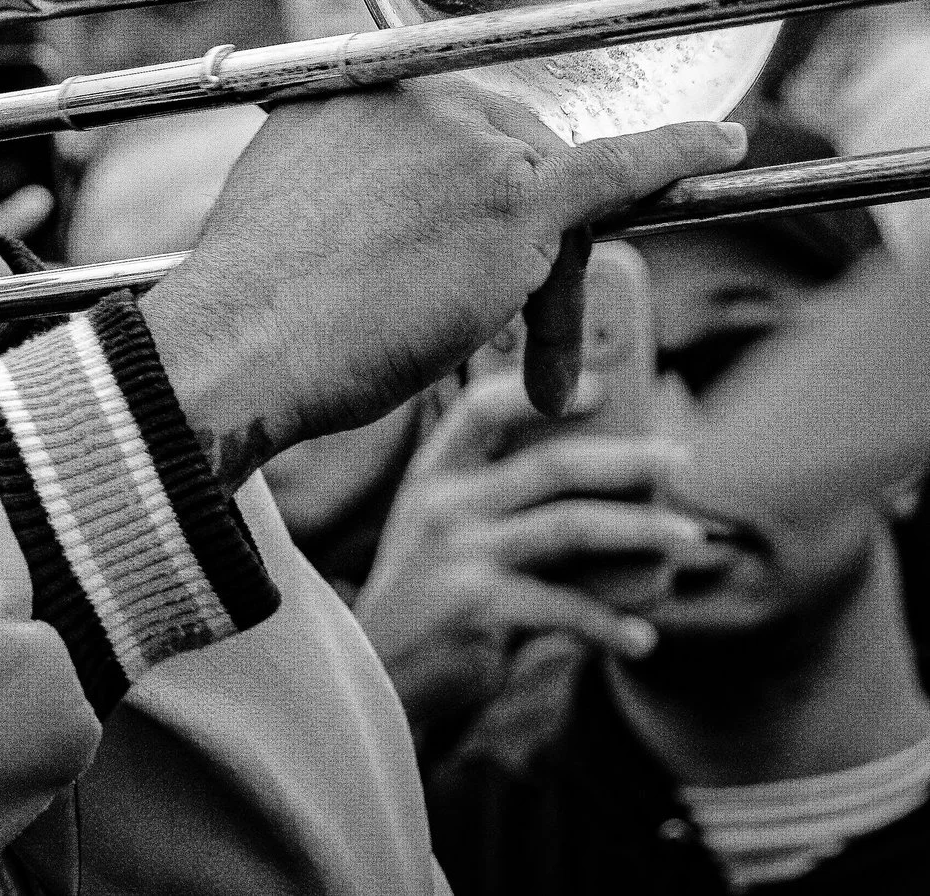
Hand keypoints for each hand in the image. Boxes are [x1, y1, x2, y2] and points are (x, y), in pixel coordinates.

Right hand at [137, 79, 742, 483]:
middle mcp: (422, 92)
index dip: (471, 197)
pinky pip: (619, 167)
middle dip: (515, 249)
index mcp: (361, 85)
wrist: (243, 340)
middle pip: (511, 163)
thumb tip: (372, 194)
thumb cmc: (254, 300)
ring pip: (552, 203)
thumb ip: (341, 172)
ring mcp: (473, 140)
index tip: (465, 240)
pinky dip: (675, 153)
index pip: (456, 134)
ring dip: (550, 291)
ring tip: (532, 376)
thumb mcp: (285, 197)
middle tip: (493, 333)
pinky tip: (719, 145)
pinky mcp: (518, 199)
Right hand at [353, 374, 707, 728]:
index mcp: (432, 478)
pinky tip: (642, 638)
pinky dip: (614, 624)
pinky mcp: (480, 607)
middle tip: (683, 459)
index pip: (480, 408)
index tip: (602, 388)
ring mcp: (459, 555)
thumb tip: (621, 500)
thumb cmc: (430, 603)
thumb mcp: (450, 541)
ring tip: (690, 539)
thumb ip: (510, 513)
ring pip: (574, 527)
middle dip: (629, 459)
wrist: (376, 678)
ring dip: (644, 532)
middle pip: (551, 464)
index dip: (539, 390)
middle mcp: (442, 506)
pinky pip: (570, 607)